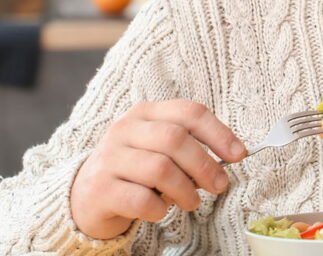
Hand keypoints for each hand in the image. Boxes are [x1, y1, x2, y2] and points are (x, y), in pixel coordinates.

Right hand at [69, 100, 246, 239]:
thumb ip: (190, 147)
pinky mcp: (100, 189)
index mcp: (145, 113)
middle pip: (175, 139)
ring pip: (160, 169)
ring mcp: (109, 158)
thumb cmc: (135, 172)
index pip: (189, 112)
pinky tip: (161, 211)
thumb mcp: (159, 150)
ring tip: (191, 202)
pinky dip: (160, 209)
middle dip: (205, 165)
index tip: (239, 155)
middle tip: (219, 186)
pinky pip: (141, 199)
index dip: (219, 133)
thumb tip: (231, 156)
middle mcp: (125, 129)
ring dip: (185, 190)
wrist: (84, 197)